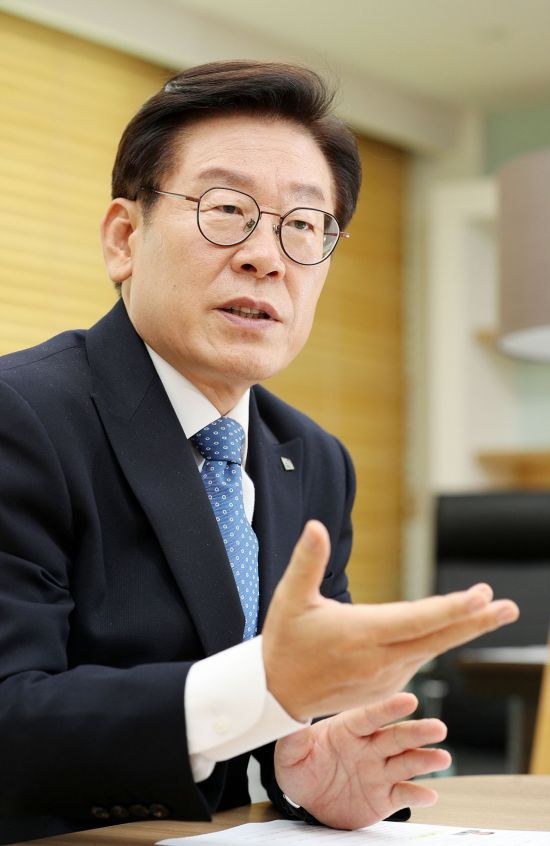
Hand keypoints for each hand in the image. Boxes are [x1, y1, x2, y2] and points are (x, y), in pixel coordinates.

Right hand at [263, 520, 518, 720]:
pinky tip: (449, 629)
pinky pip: (417, 659)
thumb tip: (316, 526)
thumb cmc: (285, 641)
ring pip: (431, 649)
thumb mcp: (291, 598)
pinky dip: (437, 642)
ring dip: (461, 630)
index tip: (481, 595)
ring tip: (488, 610)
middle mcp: (380, 660)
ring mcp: (386, 677)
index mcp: (361, 634)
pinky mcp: (386, 687)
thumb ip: (307, 560)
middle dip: (477, 622)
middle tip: (508, 607)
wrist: (277, 692)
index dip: (452, 608)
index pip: (417, 620)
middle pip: (438, 639)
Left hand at [275, 692, 449, 829]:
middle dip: (417, 732)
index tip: (408, 700)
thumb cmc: (300, 767)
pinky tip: (430, 794)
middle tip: (438, 728)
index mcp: (348, 729)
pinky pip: (402, 795)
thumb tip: (291, 718)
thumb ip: (294, 737)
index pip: (370, 715)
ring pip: (406, 763)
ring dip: (425, 760)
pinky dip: (417, 795)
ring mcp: (379, 771)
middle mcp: (369, 747)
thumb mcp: (290, 753)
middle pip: (396, 736)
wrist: (307, 799)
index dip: (388, 708)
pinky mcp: (383, 797)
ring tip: (442, 757)